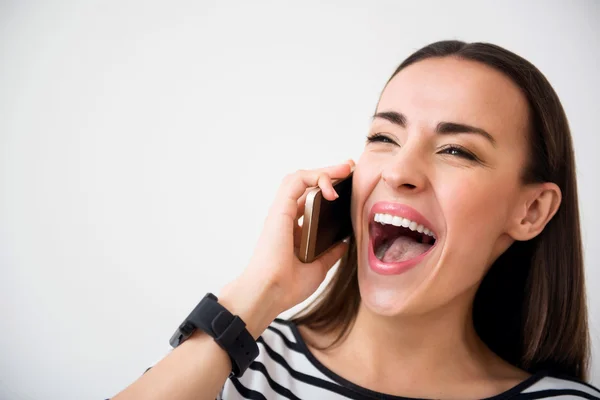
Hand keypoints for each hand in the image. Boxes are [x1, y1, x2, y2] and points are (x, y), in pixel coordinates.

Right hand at [219, 160, 353, 336]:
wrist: (271, 292)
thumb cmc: (288, 285)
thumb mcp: (319, 267)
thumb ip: (330, 253)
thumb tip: (344, 243)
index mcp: (293, 230)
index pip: (310, 201)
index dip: (327, 189)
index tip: (349, 185)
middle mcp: (286, 218)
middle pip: (306, 186)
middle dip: (329, 173)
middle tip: (350, 168)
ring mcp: (282, 212)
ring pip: (300, 178)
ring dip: (323, 171)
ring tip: (345, 169)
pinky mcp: (280, 209)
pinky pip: (296, 182)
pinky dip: (314, 178)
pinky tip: (331, 187)